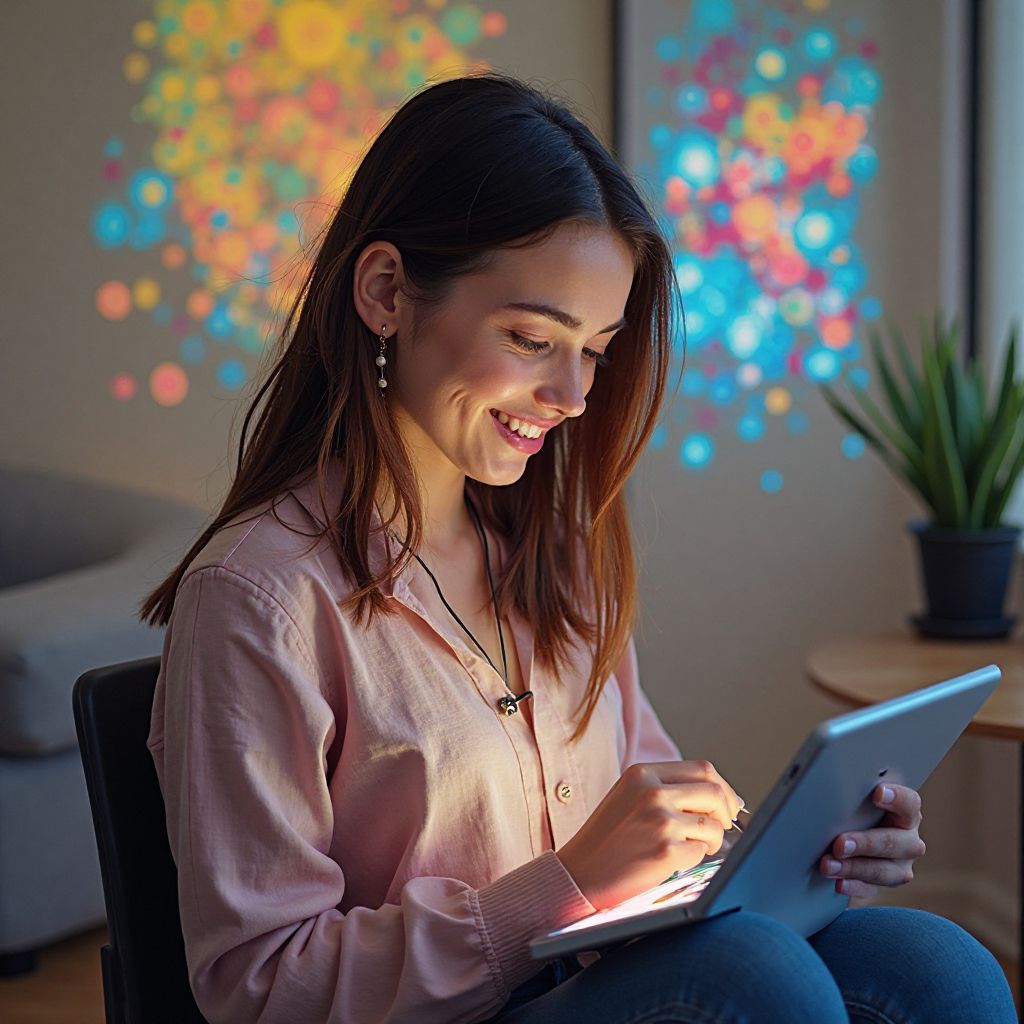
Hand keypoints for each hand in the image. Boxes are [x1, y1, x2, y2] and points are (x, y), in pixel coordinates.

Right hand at [556, 760, 743, 909]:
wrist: (579, 872)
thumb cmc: (607, 838)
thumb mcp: (630, 796)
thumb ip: (667, 788)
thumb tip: (722, 797)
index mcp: (643, 773)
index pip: (702, 769)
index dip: (724, 788)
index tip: (729, 804)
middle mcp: (652, 791)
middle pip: (714, 792)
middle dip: (726, 812)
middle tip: (720, 828)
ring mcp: (659, 820)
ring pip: (713, 825)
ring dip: (710, 840)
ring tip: (687, 847)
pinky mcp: (665, 850)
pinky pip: (701, 852)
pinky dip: (694, 858)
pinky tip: (670, 861)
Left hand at [819, 783, 925, 898]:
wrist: (854, 832)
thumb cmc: (858, 809)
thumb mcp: (861, 800)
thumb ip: (856, 796)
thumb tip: (830, 787)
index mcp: (907, 814)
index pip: (910, 803)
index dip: (897, 798)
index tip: (877, 793)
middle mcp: (909, 841)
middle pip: (894, 843)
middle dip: (865, 843)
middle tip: (840, 844)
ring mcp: (901, 865)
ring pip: (884, 870)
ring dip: (854, 868)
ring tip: (828, 865)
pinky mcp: (886, 884)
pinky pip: (872, 889)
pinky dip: (854, 886)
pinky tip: (839, 883)